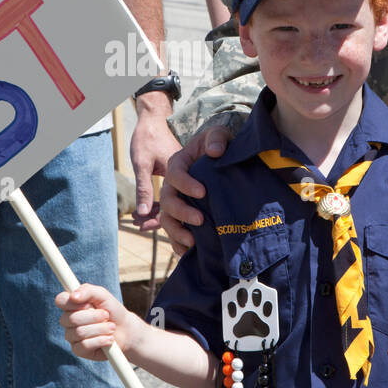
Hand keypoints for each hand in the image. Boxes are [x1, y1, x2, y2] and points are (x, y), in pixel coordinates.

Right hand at [56, 282, 136, 359]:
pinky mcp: (78, 350)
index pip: (60, 300)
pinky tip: (109, 339)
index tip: (88, 304)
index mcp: (71, 305)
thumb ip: (88, 290)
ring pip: (79, 332)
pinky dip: (101, 340)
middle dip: (94, 316)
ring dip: (100, 328)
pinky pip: (84, 345)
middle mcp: (68, 321)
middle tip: (106, 315)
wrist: (125, 330)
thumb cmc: (112, 310)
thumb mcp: (103, 295)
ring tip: (111, 327)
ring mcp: (72, 336)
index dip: (72, 303)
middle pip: (71, 318)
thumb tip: (73, 296)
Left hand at [130, 103, 179, 230]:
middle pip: (178, 205)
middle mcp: (185, 176)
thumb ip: (144, 188)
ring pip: (177, 202)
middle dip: (162, 220)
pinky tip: (148, 212)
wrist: (153, 121)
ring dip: (161, 214)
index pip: (177, 200)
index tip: (149, 225)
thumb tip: (142, 213)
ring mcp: (183, 177)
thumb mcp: (142, 163)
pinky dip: (163, 206)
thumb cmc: (147, 138)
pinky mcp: (179, 179)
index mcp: (178, 172)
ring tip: (139, 223)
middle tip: (141, 226)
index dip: (169, 215)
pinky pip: (174, 196)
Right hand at [159, 122, 230, 253]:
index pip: (175, 174)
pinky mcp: (182, 215)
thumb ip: (217, 138)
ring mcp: (176, 201)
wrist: (221, 160)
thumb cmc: (218, 144)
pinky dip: (178, 243)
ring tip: (193, 242)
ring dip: (177, 232)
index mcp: (178, 163)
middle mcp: (172, 184)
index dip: (185, 184)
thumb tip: (215, 152)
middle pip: (167, 200)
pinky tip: (190, 253)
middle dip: (182, 212)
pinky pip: (174, 231)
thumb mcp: (218, 134)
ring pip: (166, 219)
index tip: (203, 192)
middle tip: (201, 220)